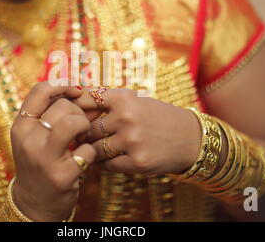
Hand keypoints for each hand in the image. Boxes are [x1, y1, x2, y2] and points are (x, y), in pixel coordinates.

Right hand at [10, 82, 95, 221]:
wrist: (35, 202)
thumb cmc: (40, 160)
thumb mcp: (33, 135)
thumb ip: (49, 112)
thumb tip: (80, 90)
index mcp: (21, 126)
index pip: (40, 90)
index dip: (63, 86)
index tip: (75, 92)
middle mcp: (28, 140)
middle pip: (63, 106)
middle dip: (79, 113)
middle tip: (78, 128)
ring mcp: (44, 158)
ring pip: (74, 122)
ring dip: (85, 128)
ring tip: (82, 138)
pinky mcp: (61, 175)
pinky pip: (87, 150)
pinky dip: (90, 152)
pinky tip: (82, 159)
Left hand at [73, 88, 201, 175]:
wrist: (190, 138)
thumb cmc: (157, 117)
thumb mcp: (135, 101)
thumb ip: (107, 103)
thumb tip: (73, 107)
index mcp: (124, 99)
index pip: (86, 101)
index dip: (78, 111)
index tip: (77, 117)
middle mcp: (126, 118)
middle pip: (88, 129)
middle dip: (86, 135)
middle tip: (86, 138)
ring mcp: (132, 141)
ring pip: (95, 149)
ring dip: (95, 151)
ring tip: (100, 149)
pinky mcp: (137, 162)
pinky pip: (107, 165)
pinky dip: (106, 164)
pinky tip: (112, 159)